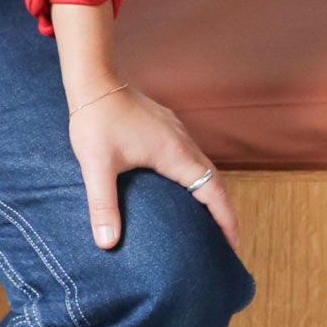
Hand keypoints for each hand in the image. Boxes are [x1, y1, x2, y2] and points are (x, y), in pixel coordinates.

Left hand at [65, 82, 239, 253]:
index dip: (226, 221)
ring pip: (203, 166)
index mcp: (175, 154)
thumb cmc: (96, 120)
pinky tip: (182, 185)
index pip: (214, 192)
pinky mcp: (165, 125)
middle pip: (215, 180)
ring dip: (210, 192)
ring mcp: (175, 131)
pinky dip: (196, 175)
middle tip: (224, 241)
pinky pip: (190, 154)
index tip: (233, 247)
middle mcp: (182, 142)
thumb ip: (103, 205)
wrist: (93, 79)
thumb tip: (106, 244)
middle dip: (223, 211)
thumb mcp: (96, 166)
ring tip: (207, 219)